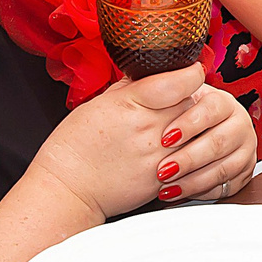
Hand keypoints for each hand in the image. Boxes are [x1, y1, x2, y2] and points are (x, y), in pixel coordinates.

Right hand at [31, 64, 214, 218]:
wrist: (68, 190)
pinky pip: (187, 160)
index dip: (190, 73)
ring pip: (194, 132)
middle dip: (187, 99)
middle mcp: (148, 128)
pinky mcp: (161, 179)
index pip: (180, 81)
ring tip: (170, 128)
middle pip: (191, 103)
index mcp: (130, 103)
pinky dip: (183, 152)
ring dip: (188, 127)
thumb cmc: (75, 147)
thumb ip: (128, 89)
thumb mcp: (97, 104)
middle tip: (175, 102)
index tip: (190, 72)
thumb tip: (145, 76)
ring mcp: (157, 155)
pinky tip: (168, 151)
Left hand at [155, 85, 254, 203]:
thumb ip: (167, 83)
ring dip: (193, 180)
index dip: (189, 123)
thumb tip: (174, 70)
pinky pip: (226, 186)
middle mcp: (239, 124)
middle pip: (220, 142)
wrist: (187, 136)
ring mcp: (244, 150)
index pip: (213, 108)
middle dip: (188, 159)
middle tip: (163, 170)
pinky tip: (180, 192)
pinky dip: (201, 192)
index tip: (165, 137)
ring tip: (168, 186)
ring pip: (224, 168)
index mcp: (222, 102)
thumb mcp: (167, 95)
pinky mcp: (243, 173)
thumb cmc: (173, 115)